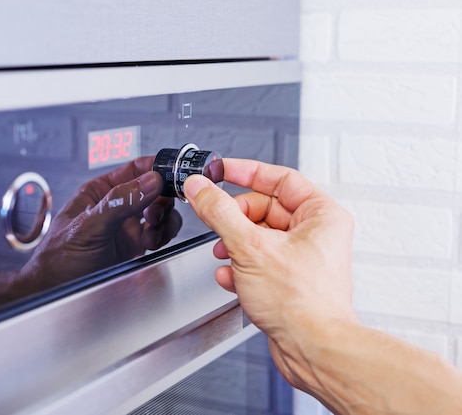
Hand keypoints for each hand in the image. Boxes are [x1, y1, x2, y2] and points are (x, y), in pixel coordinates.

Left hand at [21, 156, 181, 287]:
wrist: (55, 294)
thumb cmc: (59, 259)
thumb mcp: (89, 227)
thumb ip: (120, 202)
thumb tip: (150, 181)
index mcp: (100, 192)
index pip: (135, 170)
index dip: (156, 168)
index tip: (173, 174)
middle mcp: (116, 206)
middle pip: (153, 191)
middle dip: (161, 201)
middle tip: (156, 214)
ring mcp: (126, 227)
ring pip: (160, 213)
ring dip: (164, 221)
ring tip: (152, 233)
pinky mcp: (134, 247)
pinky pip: (159, 233)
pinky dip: (162, 236)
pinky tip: (151, 244)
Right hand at [183, 158, 356, 387]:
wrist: (312, 349)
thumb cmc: (303, 303)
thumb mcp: (250, 247)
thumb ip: (219, 212)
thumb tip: (200, 188)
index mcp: (321, 215)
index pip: (279, 178)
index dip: (246, 172)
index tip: (220, 170)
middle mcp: (315, 234)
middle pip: (263, 208)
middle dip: (234, 218)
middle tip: (213, 220)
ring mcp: (302, 257)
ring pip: (257, 236)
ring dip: (233, 245)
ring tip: (224, 256)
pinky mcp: (288, 279)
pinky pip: (258, 261)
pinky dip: (240, 267)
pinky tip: (231, 278)